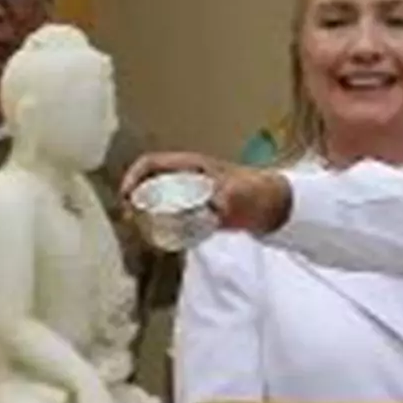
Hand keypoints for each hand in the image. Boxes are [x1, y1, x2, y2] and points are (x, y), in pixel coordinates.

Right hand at [120, 152, 292, 237]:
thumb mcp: (242, 193)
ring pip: (158, 200)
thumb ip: (229, 199)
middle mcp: (187, 177)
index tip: (126, 197)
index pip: (152, 164)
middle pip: (149, 183)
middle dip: (135, 199)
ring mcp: (191, 194)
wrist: (275, 206)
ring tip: (141, 230)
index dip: (134, 177)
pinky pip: (171, 216)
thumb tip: (217, 207)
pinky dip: (162, 225)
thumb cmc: (258, 192)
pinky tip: (163, 238)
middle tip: (130, 219)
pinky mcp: (197, 211)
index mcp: (192, 165)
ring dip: (146, 214)